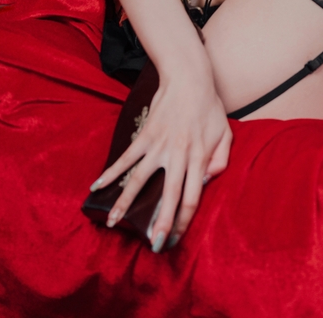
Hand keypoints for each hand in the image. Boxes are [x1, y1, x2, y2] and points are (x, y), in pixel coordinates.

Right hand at [91, 49, 232, 251]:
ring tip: (113, 223)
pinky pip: (126, 158)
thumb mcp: (225, 133)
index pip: (192, 197)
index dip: (184, 221)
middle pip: (169, 195)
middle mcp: (179, 155)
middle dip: (161, 223)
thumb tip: (208, 182)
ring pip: (140, 180)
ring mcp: (159, 145)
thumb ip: (221, 159)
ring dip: (125, 203)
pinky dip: (110, 173)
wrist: (189, 78)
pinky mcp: (145, 135)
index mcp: (200, 157)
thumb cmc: (209, 107)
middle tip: (152, 245)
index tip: (176, 238)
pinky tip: (97, 187)